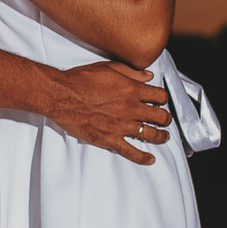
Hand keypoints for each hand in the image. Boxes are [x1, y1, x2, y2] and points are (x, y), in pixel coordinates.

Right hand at [45, 61, 172, 164]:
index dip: (163, 98)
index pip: (160, 96)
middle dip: (165, 118)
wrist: (61, 95)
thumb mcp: (108, 68)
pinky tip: (149, 159)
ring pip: (151, 135)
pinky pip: (131, 152)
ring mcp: (121, 126)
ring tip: (163, 137)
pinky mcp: (110, 139)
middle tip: (165, 119)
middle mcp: (130, 108)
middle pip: (160, 116)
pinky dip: (143, 157)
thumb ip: (131, 72)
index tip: (161, 100)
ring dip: (161, 136)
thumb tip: (147, 76)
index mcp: (131, 90)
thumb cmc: (80, 80)